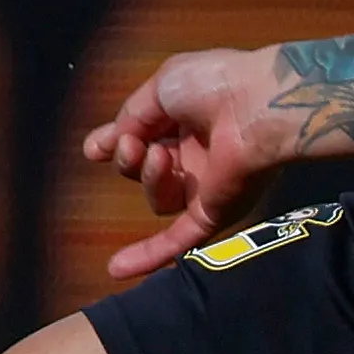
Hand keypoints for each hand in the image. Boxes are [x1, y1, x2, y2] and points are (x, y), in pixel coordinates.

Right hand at [76, 45, 300, 278]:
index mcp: (184, 120)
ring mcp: (204, 186)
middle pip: (142, 169)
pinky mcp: (214, 211)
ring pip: (157, 197)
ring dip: (146, 177)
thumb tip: (105, 145)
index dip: (117, 143)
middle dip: (128, 156)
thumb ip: (131, 116)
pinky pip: (179, 239)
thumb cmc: (214, 85)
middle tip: (134, 144)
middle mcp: (193, 155)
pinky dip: (150, 255)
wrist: (257, 105)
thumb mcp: (162, 87)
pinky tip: (117, 269)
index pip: (142, 138)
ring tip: (158, 156)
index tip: (96, 148)